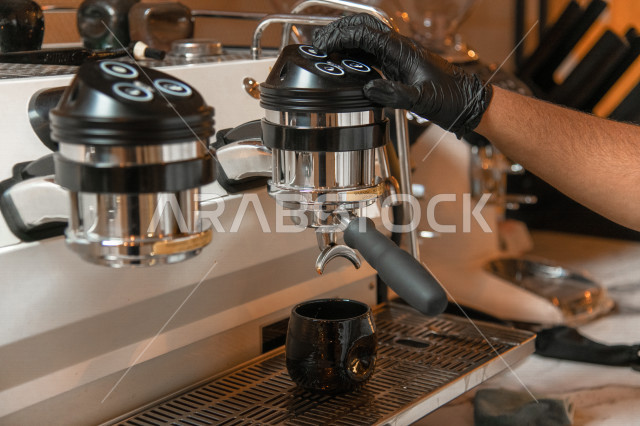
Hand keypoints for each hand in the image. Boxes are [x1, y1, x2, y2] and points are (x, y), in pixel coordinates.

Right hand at [313, 14, 492, 137]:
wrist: (468, 102)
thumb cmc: (451, 99)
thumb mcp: (423, 100)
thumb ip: (396, 95)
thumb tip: (369, 89)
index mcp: (403, 51)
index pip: (365, 34)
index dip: (340, 37)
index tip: (322, 46)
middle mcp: (399, 49)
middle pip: (363, 28)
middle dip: (338, 31)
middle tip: (317, 43)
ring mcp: (398, 56)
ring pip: (366, 39)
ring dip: (344, 41)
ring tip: (325, 51)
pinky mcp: (399, 66)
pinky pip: (372, 54)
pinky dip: (354, 55)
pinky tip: (345, 64)